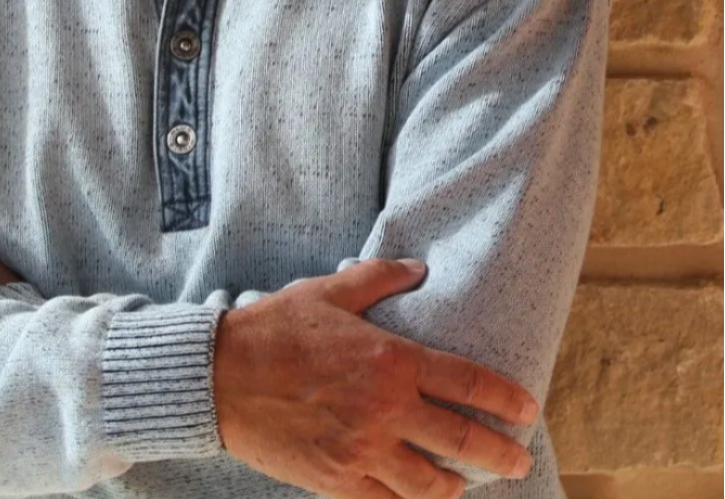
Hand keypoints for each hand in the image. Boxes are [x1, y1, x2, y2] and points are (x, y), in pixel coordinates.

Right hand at [213, 259, 538, 498]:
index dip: (505, 398)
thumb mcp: (326, 293)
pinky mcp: (336, 481)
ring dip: (457, 487)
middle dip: (501, 454)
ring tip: (466, 485)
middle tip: (518, 459)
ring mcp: (362, 451)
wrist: (218, 376)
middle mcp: (384, 410)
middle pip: (463, 442)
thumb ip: (377, 279)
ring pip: (430, 485)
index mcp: (389, 360)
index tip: (526, 408)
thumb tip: (416, 267)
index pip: (467, 383)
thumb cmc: (272, 329)